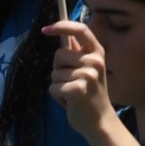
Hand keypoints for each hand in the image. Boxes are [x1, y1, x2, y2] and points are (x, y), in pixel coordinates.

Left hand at [46, 19, 118, 139]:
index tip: (45, 29)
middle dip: (59, 67)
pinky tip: (69, 101)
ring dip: (58, 84)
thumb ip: (78, 52)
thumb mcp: (88, 68)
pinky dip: (56, 95)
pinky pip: (52, 87)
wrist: (99, 119)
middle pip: (59, 54)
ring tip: (72, 93)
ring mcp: (87, 74)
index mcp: (98, 52)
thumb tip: (62, 34)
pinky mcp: (77, 89)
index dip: (62, 26)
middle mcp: (95, 60)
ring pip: (54, 72)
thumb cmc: (90, 93)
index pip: (80, 30)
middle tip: (72, 81)